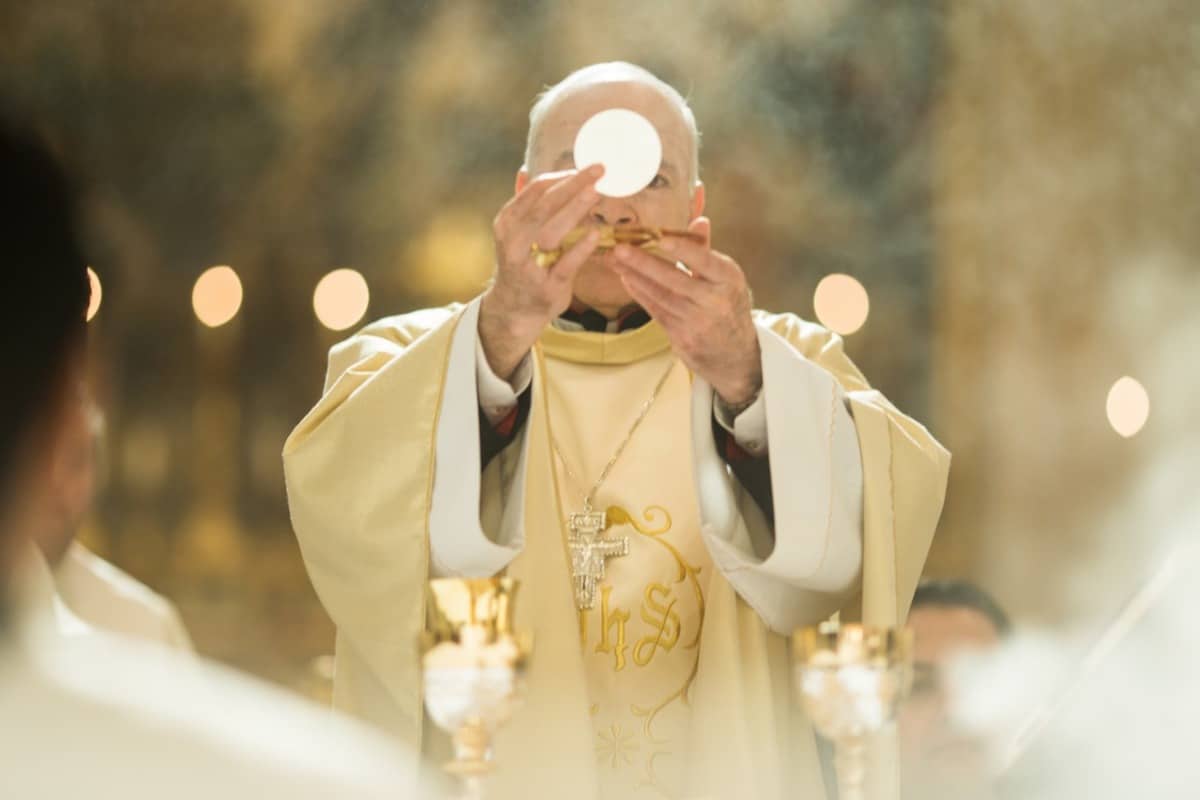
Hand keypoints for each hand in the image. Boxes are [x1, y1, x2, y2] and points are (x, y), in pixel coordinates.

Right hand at [479, 166, 604, 380]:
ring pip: (552, 231)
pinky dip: (580, 248)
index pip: (534, 191)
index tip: (584, 167)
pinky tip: (595, 233)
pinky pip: (565, 264)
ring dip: (576, 208)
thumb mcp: (514, 233)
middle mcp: (513, 242)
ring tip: (597, 191)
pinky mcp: (546, 287)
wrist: (514, 309)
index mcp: (506, 223)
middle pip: (543, 206)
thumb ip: (523, 204)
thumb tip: (524, 170)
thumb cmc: (521, 264)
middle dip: (572, 185)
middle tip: (598, 170)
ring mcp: (529, 266)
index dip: (560, 177)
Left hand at [610, 217, 762, 406]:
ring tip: (614, 260)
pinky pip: (656, 311)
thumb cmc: (728, 306)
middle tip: (619, 248)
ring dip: (634, 277)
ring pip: (660, 296)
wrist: (735, 355)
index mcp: (729, 280)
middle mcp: (714, 301)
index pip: (704, 261)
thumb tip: (699, 219)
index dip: (683, 250)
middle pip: (675, 279)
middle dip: (644, 263)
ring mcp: (697, 322)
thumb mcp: (726, 278)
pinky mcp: (682, 337)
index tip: (660, 237)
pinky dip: (639, 294)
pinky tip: (626, 279)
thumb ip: (707, 250)